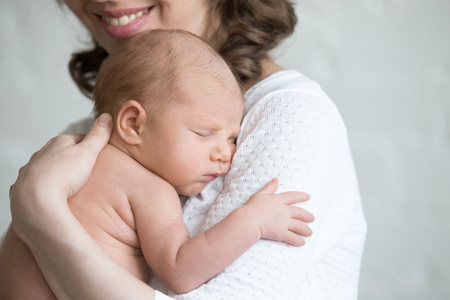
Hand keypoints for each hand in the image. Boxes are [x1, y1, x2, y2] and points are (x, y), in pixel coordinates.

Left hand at [9, 114, 112, 238]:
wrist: (37, 199)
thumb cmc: (63, 174)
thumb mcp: (88, 152)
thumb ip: (98, 136)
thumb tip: (107, 116)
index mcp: (58, 142)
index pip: (78, 139)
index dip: (90, 145)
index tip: (98, 154)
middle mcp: (42, 153)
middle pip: (61, 152)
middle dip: (72, 158)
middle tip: (86, 169)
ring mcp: (31, 169)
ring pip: (47, 166)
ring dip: (56, 172)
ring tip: (69, 183)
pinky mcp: (24, 186)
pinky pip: (36, 183)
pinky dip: (44, 186)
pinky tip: (51, 193)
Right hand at [242, 178, 313, 246]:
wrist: (250, 220)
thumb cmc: (252, 207)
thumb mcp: (260, 194)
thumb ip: (269, 187)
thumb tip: (276, 179)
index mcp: (279, 200)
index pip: (293, 196)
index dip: (301, 196)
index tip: (308, 197)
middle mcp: (284, 211)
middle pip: (300, 213)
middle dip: (307, 216)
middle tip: (312, 218)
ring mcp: (284, 222)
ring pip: (299, 226)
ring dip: (306, 230)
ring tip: (310, 232)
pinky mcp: (282, 233)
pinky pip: (293, 238)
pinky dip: (298, 241)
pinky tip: (302, 243)